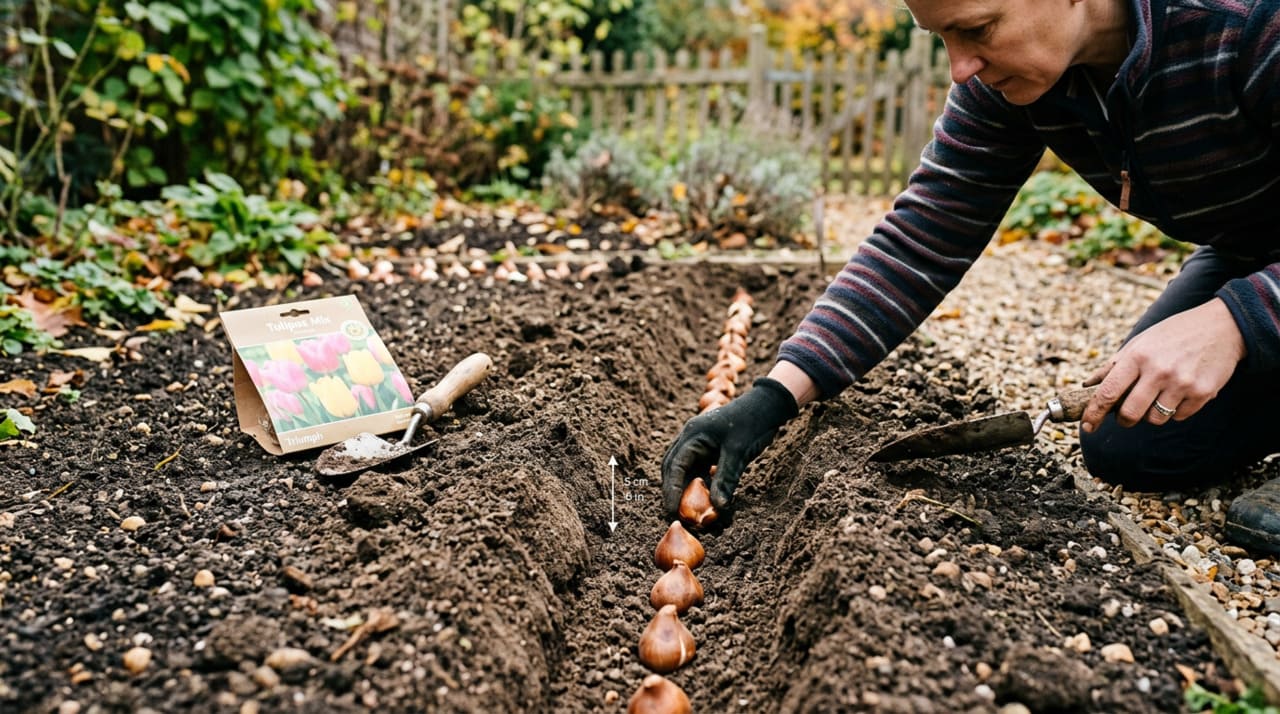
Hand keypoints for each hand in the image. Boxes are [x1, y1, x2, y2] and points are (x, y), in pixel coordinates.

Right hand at [661, 377, 799, 514]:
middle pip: (672, 467)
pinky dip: (698, 483)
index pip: (675, 466)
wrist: (767, 406)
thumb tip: (718, 508)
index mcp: (693, 435)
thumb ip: (726, 479)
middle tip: (674, 514)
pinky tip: (702, 498)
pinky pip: (698, 467)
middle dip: (671, 490)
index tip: (671, 511)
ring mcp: (699, 441)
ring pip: (684, 468)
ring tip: (686, 510)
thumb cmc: (751, 424)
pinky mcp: (709, 447)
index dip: (671, 490)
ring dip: (683, 487)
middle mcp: (691, 437)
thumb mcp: (738, 453)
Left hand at [1081, 298, 1245, 431]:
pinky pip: (1179, 417)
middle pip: (1130, 414)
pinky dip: (1175, 410)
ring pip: (1155, 419)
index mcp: (1138, 356)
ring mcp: (1182, 383)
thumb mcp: (1140, 342)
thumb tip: (1088, 385)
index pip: (1108, 393)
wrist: (1222, 327)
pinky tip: (1180, 391)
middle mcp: (1159, 371)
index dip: (1094, 413)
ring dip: (1151, 414)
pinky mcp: (1203, 393)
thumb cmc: (1174, 334)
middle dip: (1124, 420)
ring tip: (1159, 395)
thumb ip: (1114, 365)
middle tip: (1126, 415)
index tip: (1087, 426)